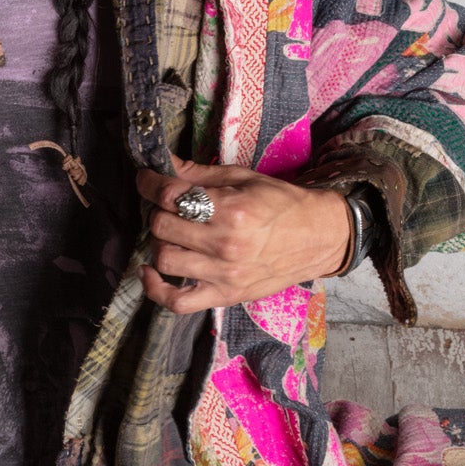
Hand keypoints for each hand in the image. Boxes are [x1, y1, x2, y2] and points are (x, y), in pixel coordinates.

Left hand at [136, 155, 351, 313]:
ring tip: (170, 234)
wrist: (317, 237)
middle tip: (166, 207)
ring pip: (164, 258)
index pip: (170, 195)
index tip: (147, 179)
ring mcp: (224, 274)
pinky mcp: (224, 296)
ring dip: (158, 242)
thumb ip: (199, 174)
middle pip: (162, 226)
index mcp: (231, 209)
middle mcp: (225, 244)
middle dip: (157, 211)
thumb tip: (163, 163)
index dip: (150, 183)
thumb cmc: (281, 204)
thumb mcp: (243, 178)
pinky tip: (150, 271)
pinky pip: (177, 302)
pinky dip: (155, 289)